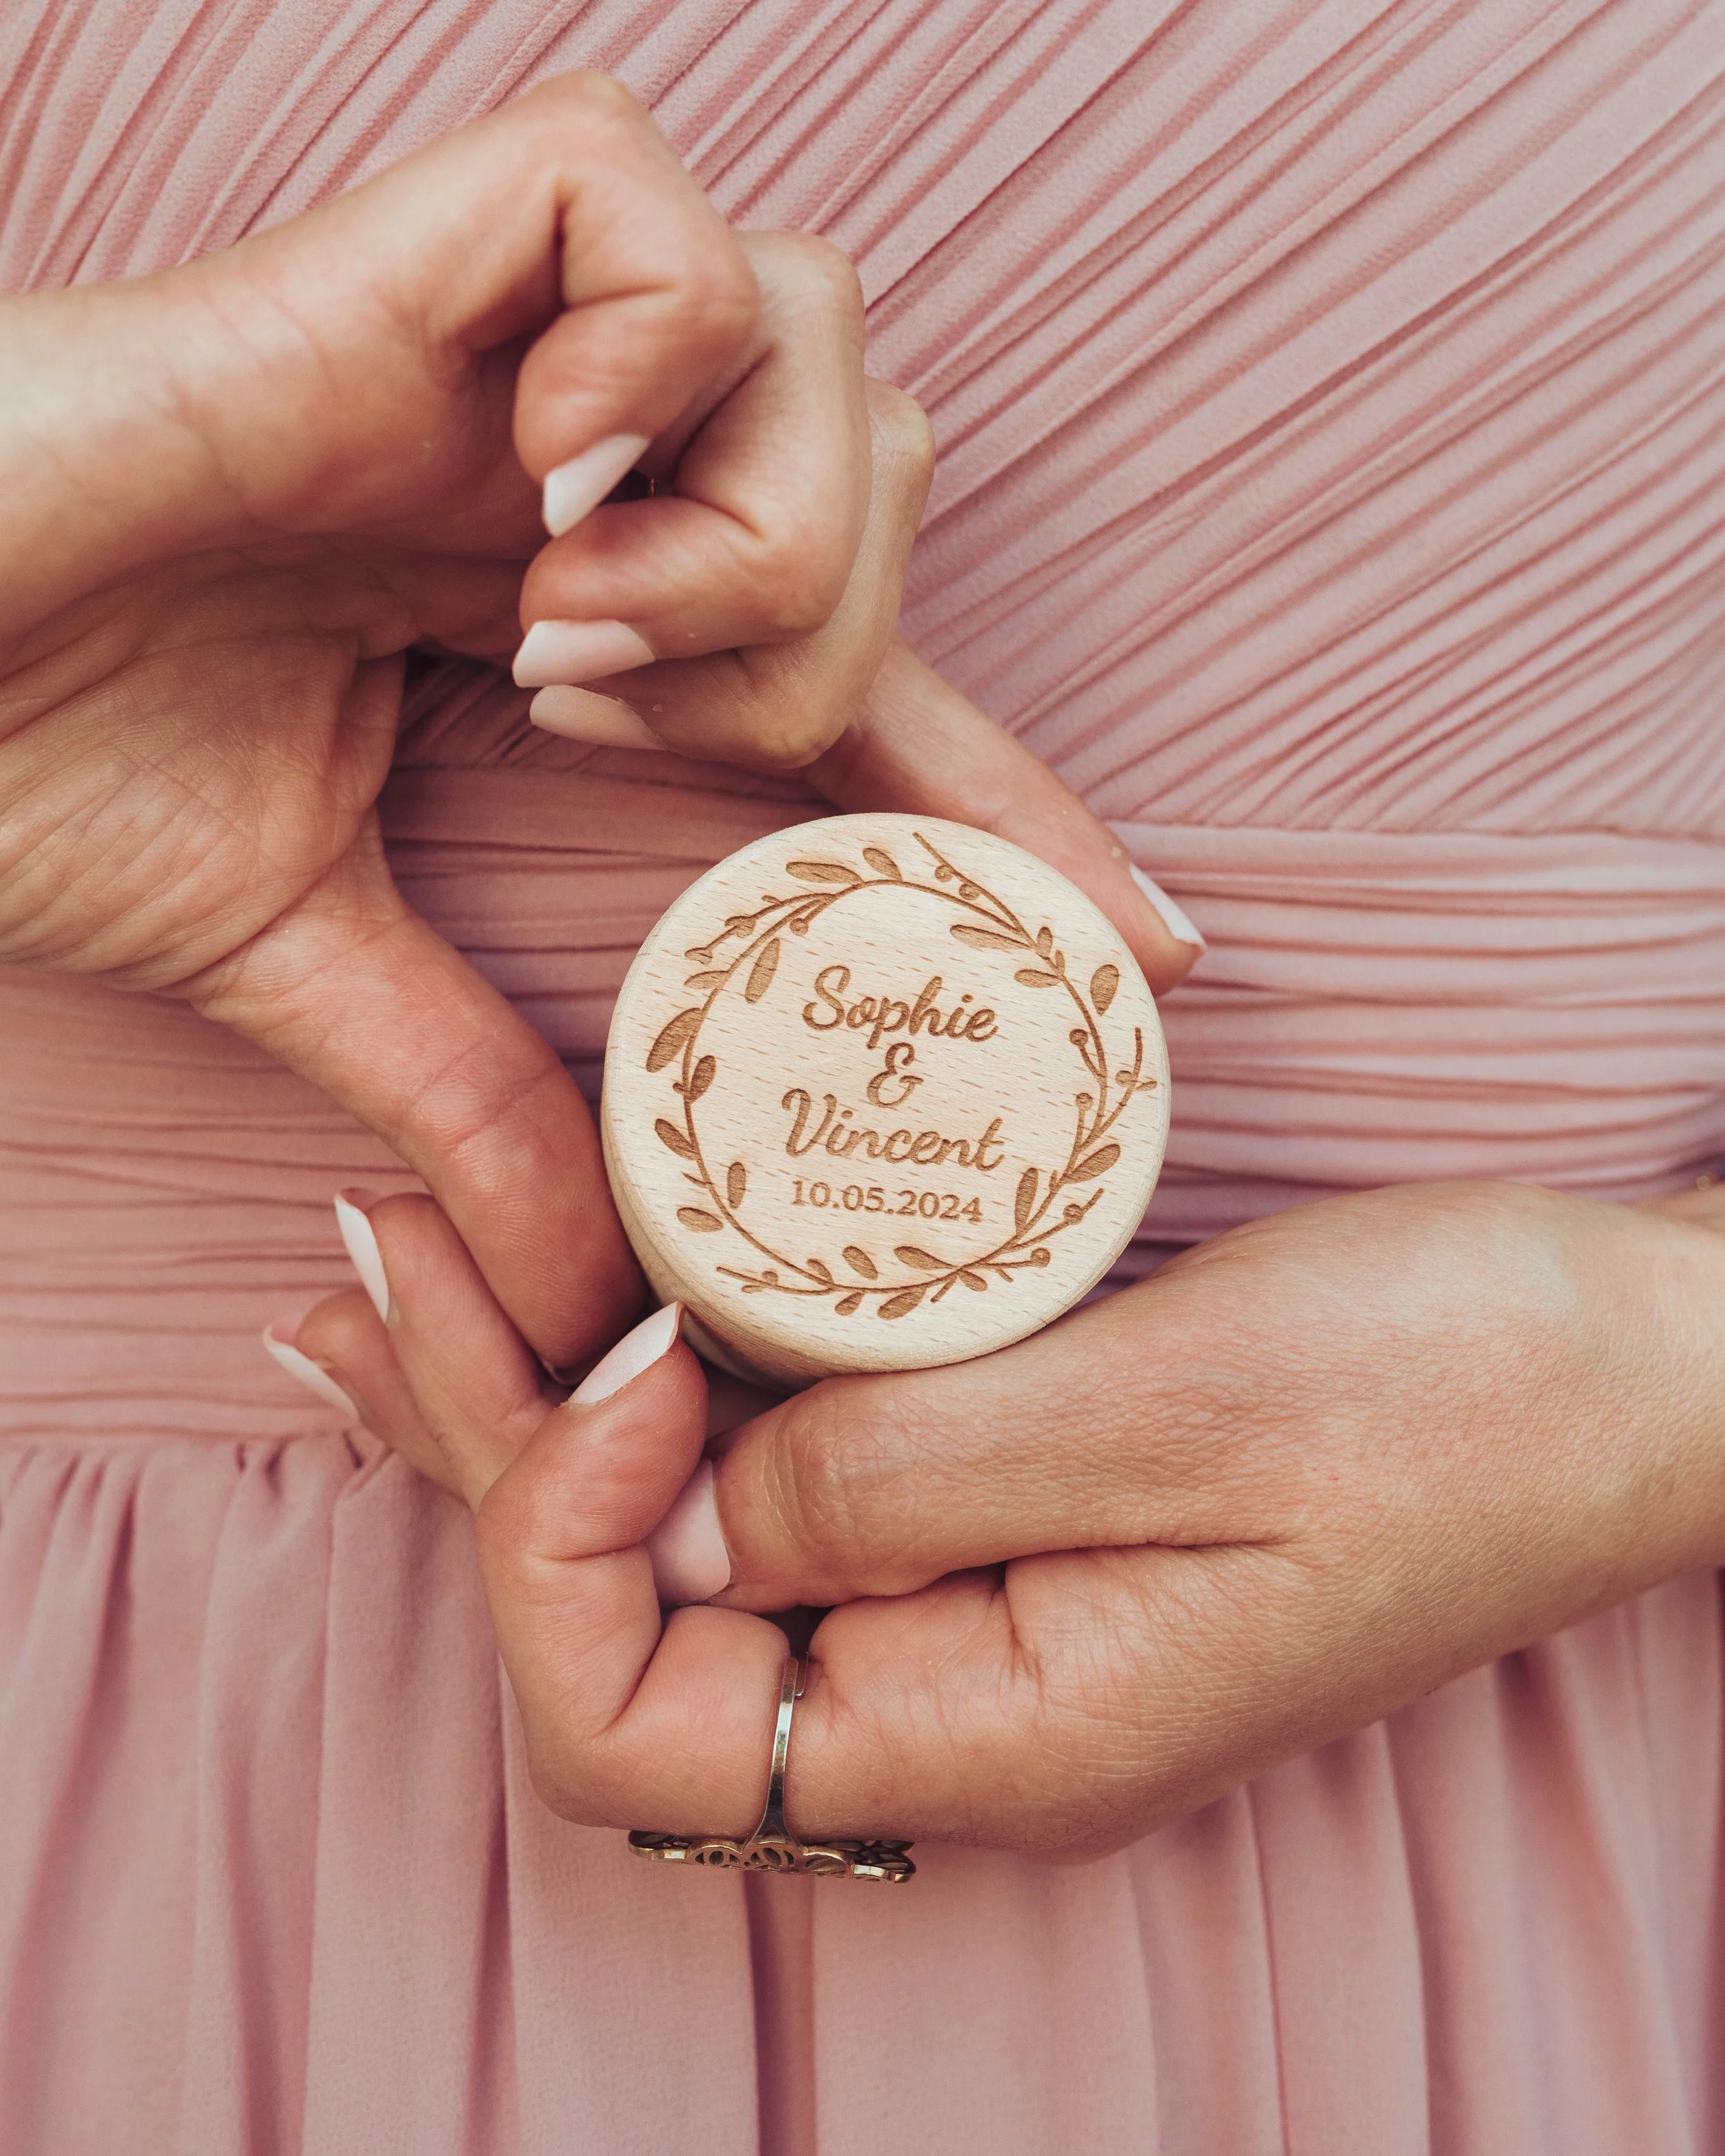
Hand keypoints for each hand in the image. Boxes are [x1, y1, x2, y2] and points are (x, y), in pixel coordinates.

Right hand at [1, 73, 1202, 1371]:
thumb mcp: (300, 951)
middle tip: (610, 724)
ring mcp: (504, 340)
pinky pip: (667, 232)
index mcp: (544, 592)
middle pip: (887, 463)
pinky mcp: (416, 246)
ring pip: (825, 342)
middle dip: (816, 650)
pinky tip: (532, 497)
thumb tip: (595, 1290)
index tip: (1149, 933)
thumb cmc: (23, 757)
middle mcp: (560, 452)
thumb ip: (464, 1084)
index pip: (863, 679)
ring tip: (562, 630)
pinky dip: (647, 385)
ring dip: (744, 543)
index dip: (1013, 797)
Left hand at [286, 1178, 1724, 1853]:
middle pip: (616, 1630)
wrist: (1634, 1371)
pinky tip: (579, 1296)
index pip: (633, 1724)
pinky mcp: (1005, 1511)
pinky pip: (772, 1474)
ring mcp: (976, 1610)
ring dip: (520, 1408)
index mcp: (995, 1734)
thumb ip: (910, 1477)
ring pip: (668, 1549)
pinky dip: (651, 1382)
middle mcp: (957, 1704)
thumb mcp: (1186, 1417)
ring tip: (390, 1276)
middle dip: (474, 1444)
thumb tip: (669, 1512)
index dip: (559, 1532)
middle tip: (376, 1253)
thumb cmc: (1465, 1396)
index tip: (628, 1344)